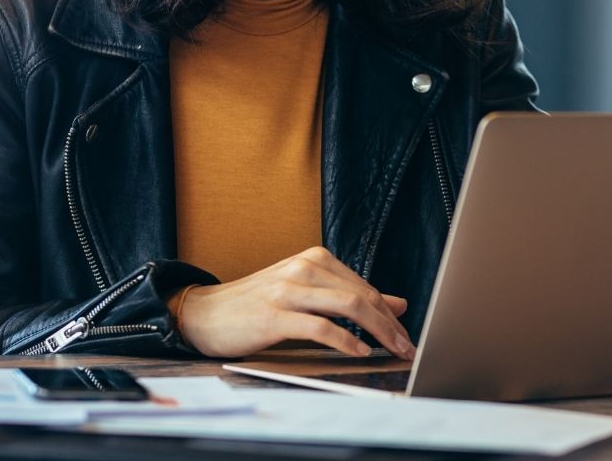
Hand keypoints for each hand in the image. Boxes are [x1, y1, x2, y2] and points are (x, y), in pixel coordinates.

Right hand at [177, 246, 414, 359]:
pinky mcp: (274, 315)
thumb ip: (349, 296)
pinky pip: (320, 327)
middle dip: (390, 325)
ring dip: (377, 331)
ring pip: (348, 306)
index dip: (390, 314)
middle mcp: (305, 268)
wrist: (205, 312)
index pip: (365, 287)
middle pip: (362, 295)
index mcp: (315, 259)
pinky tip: (359, 351)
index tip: (406, 336)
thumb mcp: (307, 293)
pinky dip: (345, 341)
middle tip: (407, 347)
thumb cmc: (257, 305)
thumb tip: (397, 304)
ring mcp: (289, 289)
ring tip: (391, 350)